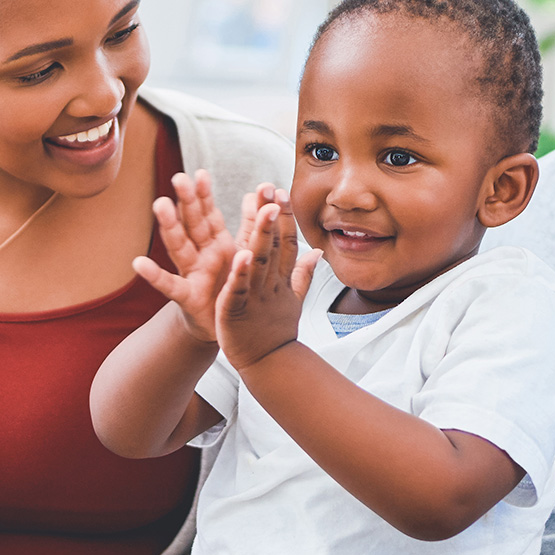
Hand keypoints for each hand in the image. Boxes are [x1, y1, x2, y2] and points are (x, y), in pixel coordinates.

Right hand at [135, 173, 276, 343]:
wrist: (228, 325)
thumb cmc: (233, 284)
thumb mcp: (245, 252)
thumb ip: (251, 224)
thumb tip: (257, 192)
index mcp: (217, 243)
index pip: (209, 214)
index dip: (205, 195)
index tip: (200, 174)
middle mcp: (202, 254)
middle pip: (192, 224)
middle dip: (187, 201)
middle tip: (179, 178)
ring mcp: (192, 274)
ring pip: (180, 246)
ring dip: (170, 226)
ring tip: (160, 204)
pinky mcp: (187, 297)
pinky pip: (170, 285)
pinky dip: (155, 275)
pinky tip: (139, 263)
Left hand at [216, 193, 322, 369]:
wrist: (268, 364)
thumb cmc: (276, 331)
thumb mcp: (294, 298)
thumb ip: (303, 274)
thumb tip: (318, 253)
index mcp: (281, 280)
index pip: (286, 243)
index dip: (285, 218)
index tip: (282, 192)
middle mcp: (271, 285)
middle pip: (275, 247)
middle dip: (274, 218)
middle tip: (273, 190)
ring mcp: (255, 297)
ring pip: (260, 262)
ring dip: (261, 236)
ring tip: (264, 210)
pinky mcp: (236, 310)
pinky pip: (238, 289)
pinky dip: (240, 273)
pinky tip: (240, 254)